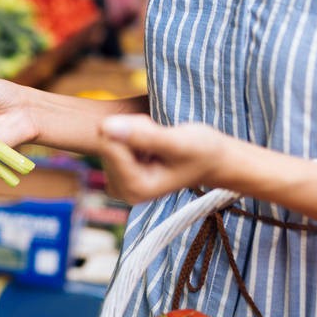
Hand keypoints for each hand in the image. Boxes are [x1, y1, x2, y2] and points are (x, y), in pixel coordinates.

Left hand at [97, 115, 228, 202]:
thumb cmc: (201, 151)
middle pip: (107, 141)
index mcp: (134, 189)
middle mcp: (121, 191)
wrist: (212, 160)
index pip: (109, 144)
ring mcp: (117, 183)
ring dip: (134, 131)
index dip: (134, 128)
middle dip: (133, 130)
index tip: (158, 135)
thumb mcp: (177, 142)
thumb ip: (143, 137)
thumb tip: (103, 126)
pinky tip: (151, 145)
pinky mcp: (116, 174)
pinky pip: (111, 141)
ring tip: (159, 142)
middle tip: (160, 138)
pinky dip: (131, 134)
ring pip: (109, 138)